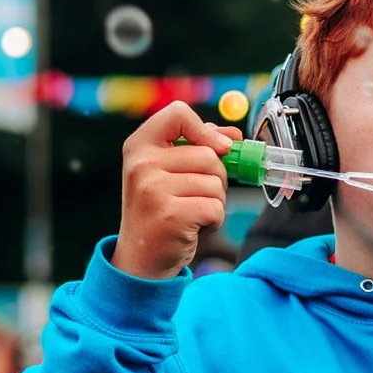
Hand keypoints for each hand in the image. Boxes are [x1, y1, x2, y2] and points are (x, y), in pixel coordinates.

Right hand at [117, 103, 235, 280]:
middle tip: (194, 197)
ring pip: (216, 183)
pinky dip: (214, 220)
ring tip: (190, 213)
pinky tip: (192, 227)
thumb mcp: (169, 173)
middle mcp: (141, 164)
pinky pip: (216, 207)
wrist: (141, 259)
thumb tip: (233, 136)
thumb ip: (197, 148)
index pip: (178, 113)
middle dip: (216, 178)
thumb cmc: (160, 212)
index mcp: (139, 146)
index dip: (205, 129)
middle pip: (209, 155)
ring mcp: (153, 189)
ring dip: (215, 202)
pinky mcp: (170, 215)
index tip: (217, 148)